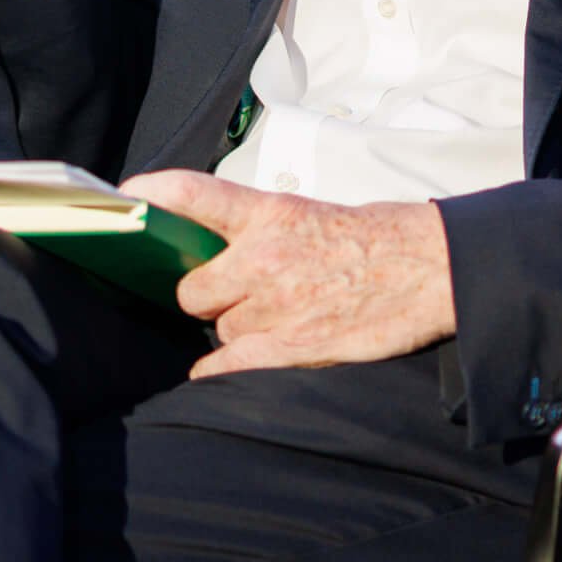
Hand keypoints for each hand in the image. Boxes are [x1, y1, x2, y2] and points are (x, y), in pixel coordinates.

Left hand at [128, 171, 457, 378]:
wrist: (434, 269)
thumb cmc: (384, 238)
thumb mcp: (317, 213)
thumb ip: (266, 231)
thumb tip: (224, 253)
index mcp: (271, 213)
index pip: (193, 194)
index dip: (153, 195)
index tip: (126, 198)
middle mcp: (263, 258)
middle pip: (192, 288)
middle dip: (207, 295)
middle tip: (233, 292)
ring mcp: (274, 306)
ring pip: (219, 327)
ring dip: (234, 328)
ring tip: (271, 320)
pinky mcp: (290, 347)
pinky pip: (226, 365)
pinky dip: (222, 368)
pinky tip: (228, 365)